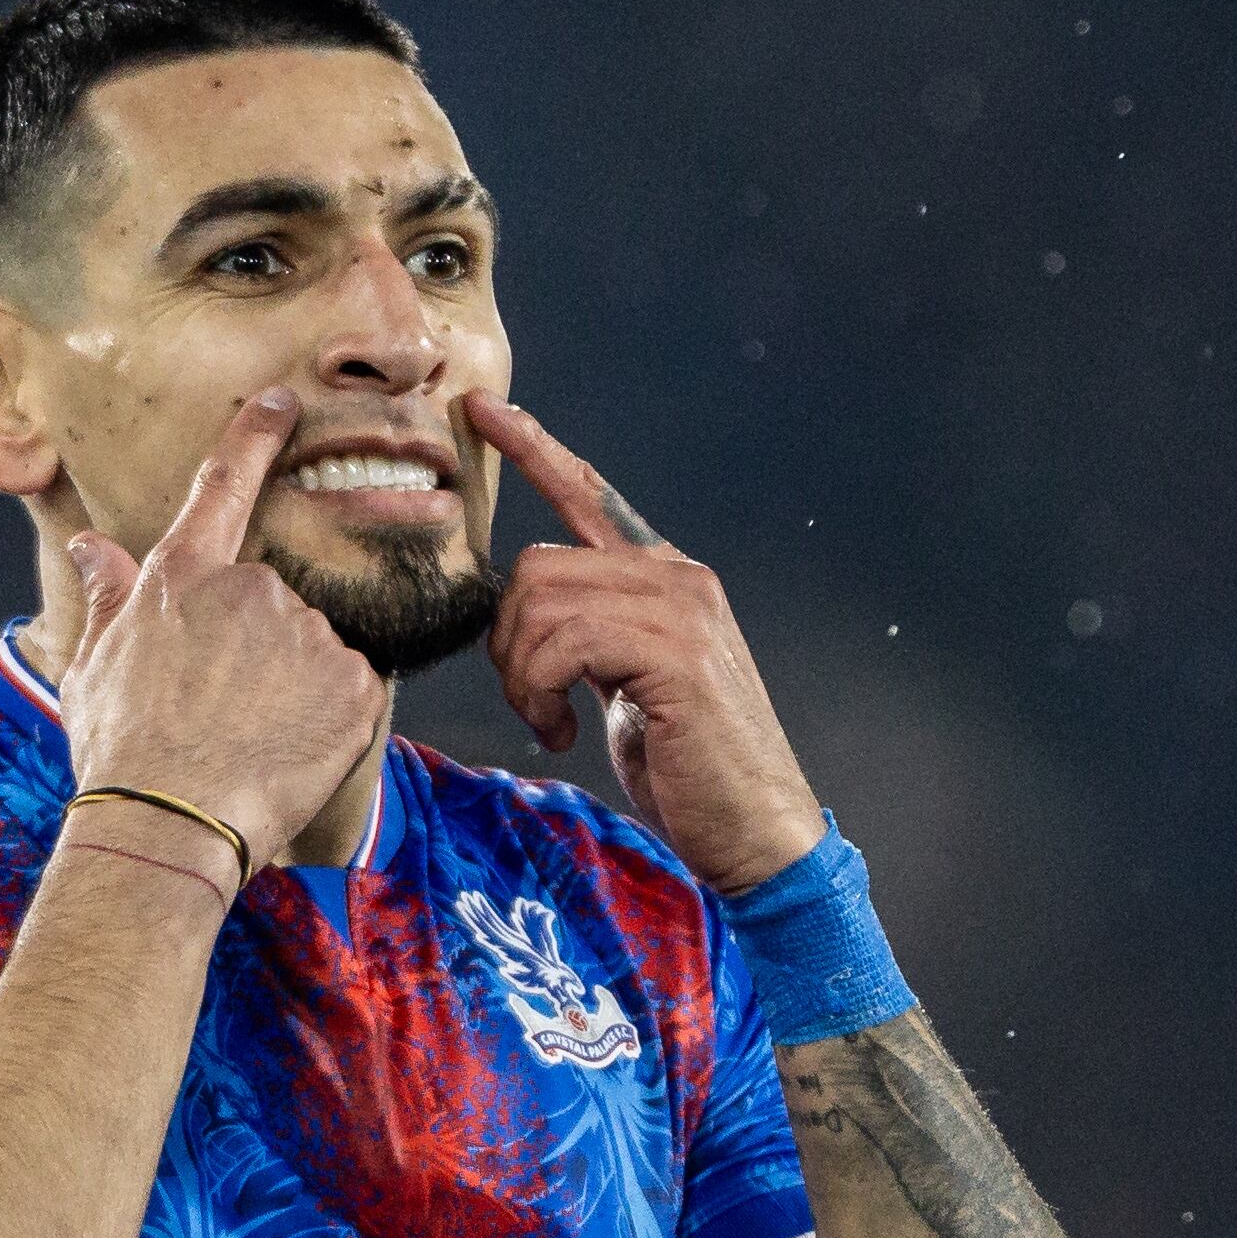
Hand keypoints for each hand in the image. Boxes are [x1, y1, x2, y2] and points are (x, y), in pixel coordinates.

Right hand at [64, 388, 387, 867]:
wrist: (169, 821)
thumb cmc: (121, 749)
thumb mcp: (94, 665)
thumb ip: (106, 595)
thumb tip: (88, 543)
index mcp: (181, 576)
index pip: (224, 483)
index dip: (257, 435)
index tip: (284, 402)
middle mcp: (251, 587)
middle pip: (272, 600)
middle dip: (258, 648)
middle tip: (223, 712)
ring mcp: (307, 631)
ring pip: (313, 648)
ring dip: (293, 685)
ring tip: (251, 738)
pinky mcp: (354, 680)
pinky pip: (350, 688)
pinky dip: (329, 718)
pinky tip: (289, 750)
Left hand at [471, 394, 827, 892]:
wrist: (755, 828)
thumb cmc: (688, 766)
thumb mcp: (630, 683)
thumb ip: (594, 632)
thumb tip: (523, 615)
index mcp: (666, 577)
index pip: (588, 493)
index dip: (532, 447)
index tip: (481, 409)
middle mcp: (678, 577)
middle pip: (536, 565)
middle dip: (506, 640)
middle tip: (529, 699)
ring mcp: (680, 611)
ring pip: (541, 605)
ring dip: (521, 678)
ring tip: (548, 722)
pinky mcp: (673, 654)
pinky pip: (563, 644)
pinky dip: (540, 695)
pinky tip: (563, 734)